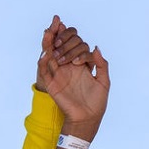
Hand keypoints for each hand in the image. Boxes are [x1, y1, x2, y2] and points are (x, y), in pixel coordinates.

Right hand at [34, 15, 107, 133]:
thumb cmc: (97, 103)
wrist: (87, 119)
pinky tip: (45, 52)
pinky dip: (43, 61)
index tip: (80, 62)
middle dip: (62, 37)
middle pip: (62, 46)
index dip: (76, 44)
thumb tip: (96, 47)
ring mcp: (59, 75)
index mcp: (81, 66)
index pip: (76, 46)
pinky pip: (45, 70)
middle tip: (61, 34)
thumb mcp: (104, 82)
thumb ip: (101, 65)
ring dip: (49, 42)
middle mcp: (69, 67)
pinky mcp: (52, 84)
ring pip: (51, 54)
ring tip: (48, 30)